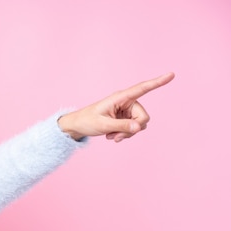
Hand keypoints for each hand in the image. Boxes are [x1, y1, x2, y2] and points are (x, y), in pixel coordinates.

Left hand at [58, 72, 174, 141]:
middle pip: (143, 117)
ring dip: (127, 134)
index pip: (142, 88)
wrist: (78, 126)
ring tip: (112, 136)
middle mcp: (127, 102)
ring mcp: (127, 111)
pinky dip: (125, 135)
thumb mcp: (103, 125)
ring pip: (140, 125)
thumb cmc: (87, 121)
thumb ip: (122, 127)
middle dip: (133, 130)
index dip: (158, 82)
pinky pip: (134, 129)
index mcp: (121, 97)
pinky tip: (112, 136)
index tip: (172, 74)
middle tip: (117, 137)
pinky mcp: (126, 119)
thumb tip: (139, 128)